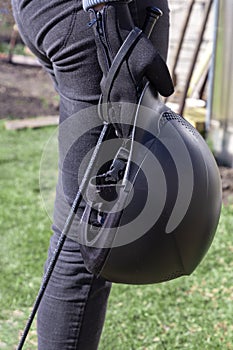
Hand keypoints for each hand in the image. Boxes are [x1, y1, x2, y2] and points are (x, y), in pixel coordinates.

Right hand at [89, 3, 173, 136]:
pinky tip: (113, 113)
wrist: (114, 35)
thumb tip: (167, 94)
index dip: (130, 130)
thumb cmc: (134, 48)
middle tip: (125, 138)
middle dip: (121, 129)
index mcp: (126, 92)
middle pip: (117, 118)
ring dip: (115, 121)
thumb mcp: (155, 63)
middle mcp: (115, 93)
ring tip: (119, 130)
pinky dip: (109, 110)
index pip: (129, 117)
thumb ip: (163, 81)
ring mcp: (107, 89)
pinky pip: (106, 103)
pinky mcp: (104, 84)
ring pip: (110, 111)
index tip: (132, 139)